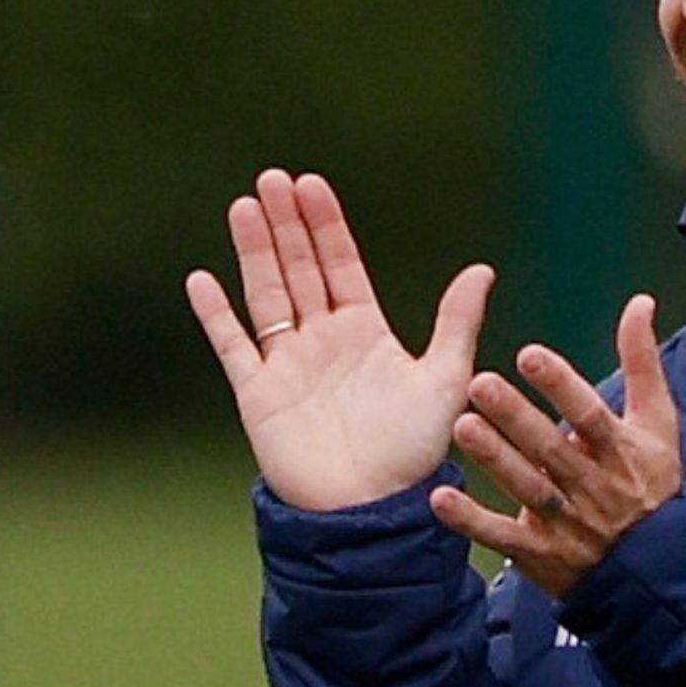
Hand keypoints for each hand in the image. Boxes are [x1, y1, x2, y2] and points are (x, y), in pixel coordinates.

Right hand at [185, 168, 493, 510]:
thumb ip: (456, 322)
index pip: (340, 264)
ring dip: (254, 251)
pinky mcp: (258, 394)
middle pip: (299, 269)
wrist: (371, 508)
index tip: (312, 184)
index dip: (326, 225)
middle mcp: (322, 341)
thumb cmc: (414, 452)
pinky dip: (216, 314)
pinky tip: (202, 279)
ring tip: (243, 206)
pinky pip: (233, 346)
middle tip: (272, 178)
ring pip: (266, 295)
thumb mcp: (445, 379)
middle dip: (286, 224)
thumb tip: (483, 268)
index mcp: (364, 331)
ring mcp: (287, 364)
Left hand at [433, 294, 680, 597]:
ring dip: (494, 458)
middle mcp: (593, 485)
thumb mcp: (657, 421)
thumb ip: (641, 361)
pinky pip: (504, 537)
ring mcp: (567, 522)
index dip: (562, 385)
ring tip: (462, 425)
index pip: (590, 415)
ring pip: (527, 488)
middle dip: (516, 417)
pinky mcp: (541, 553)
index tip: (530, 355)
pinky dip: (472, 520)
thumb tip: (640, 302)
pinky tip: (442, 498)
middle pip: (552, 449)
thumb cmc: (652, 482)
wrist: (656, 567)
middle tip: (479, 383)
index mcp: (620, 450)